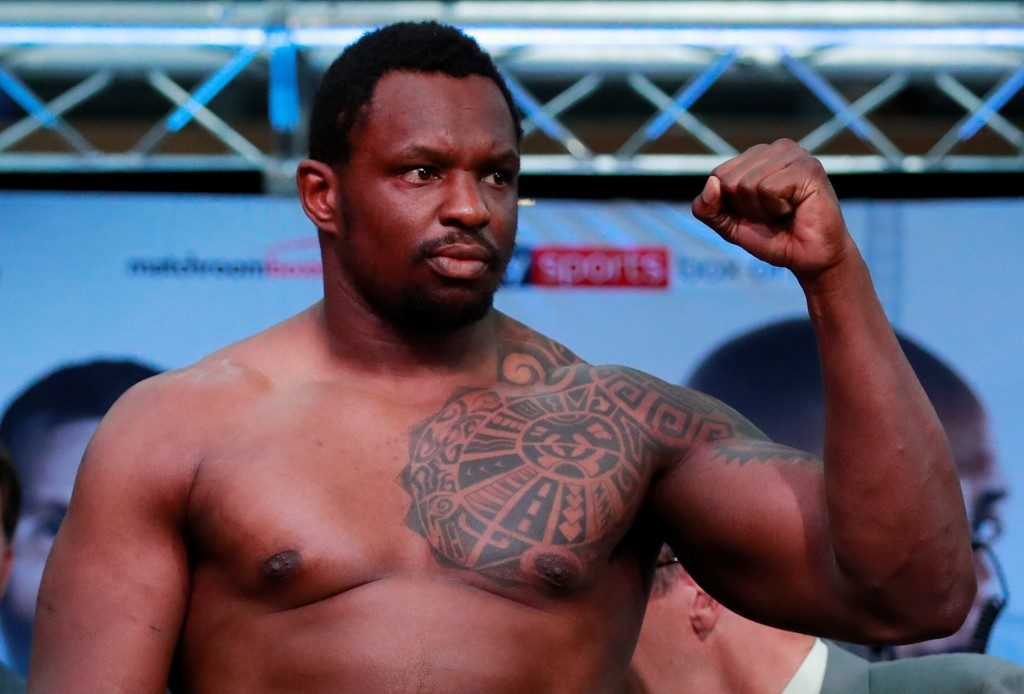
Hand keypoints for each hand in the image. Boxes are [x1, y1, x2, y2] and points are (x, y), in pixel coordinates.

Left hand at [691, 139, 852, 278]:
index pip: (718, 175)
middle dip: (745, 208)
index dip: (730, 204)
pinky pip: (767, 189)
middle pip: (729, 180)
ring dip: (761, 210)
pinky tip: (794, 209)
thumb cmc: (774, 238)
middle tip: (772, 216)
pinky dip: (775, 209)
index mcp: (758, 156)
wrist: (809, 258)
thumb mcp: (729, 226)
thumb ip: (708, 208)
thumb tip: (711, 183)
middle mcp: (777, 149)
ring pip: (747, 184)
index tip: (755, 213)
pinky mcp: (808, 168)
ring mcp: (795, 155)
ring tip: (783, 213)